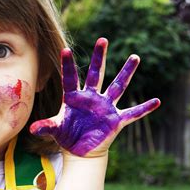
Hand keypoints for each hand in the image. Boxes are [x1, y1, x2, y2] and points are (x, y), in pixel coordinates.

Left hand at [30, 38, 159, 156]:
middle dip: (99, 57)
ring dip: (126, 72)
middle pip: (96, 74)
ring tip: (135, 57)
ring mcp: (105, 107)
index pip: (70, 78)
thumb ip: (45, 127)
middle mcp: (91, 98)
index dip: (68, 65)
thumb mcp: (55, 130)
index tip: (65, 49)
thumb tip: (32, 129)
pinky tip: (157, 101)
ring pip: (117, 86)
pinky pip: (132, 113)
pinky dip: (144, 108)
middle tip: (102, 39)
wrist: (80, 151)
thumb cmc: (67, 136)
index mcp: (74, 98)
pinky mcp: (115, 120)